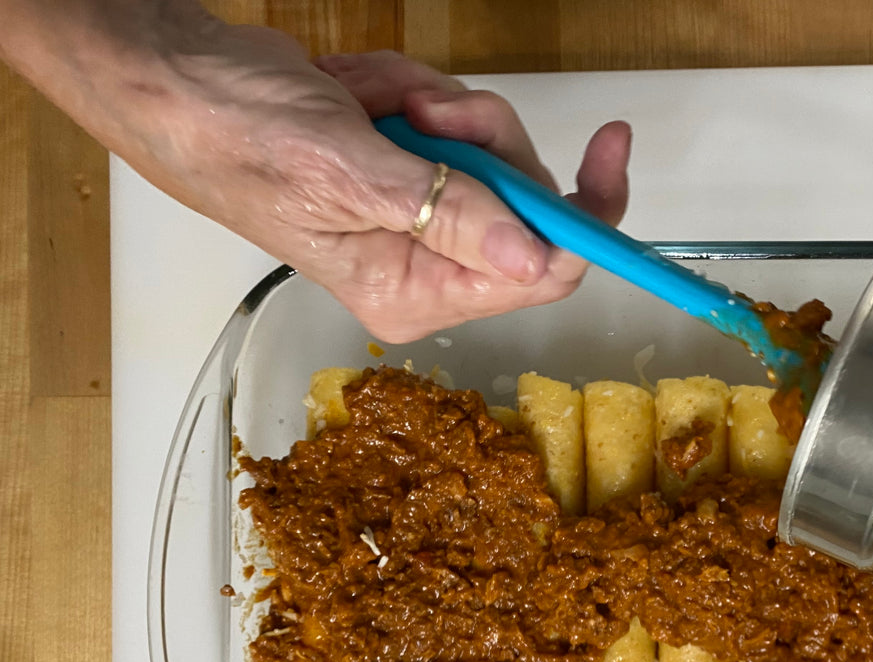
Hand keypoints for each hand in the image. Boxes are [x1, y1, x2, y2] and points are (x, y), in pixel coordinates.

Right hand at [107, 31, 630, 341]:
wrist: (182, 79)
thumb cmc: (239, 138)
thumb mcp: (350, 175)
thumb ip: (450, 215)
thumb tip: (533, 260)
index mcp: (417, 292)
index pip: (539, 273)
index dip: (584, 217)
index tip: (611, 150)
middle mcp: (428, 264)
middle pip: (526, 202)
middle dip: (481, 137)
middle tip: (427, 112)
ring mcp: (423, 212)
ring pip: (492, 150)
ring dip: (436, 107)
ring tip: (369, 103)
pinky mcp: (413, 168)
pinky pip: (455, 120)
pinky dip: (411, 90)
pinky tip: (360, 95)